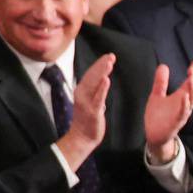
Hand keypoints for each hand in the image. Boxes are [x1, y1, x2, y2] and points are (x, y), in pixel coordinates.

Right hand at [56, 54, 112, 169]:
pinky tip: (106, 80)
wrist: (81, 137)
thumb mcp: (90, 100)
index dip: (99, 64)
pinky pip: (98, 99)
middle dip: (101, 65)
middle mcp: (82, 94)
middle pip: (92, 76)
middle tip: (111, 55)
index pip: (91, 74)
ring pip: (94, 84)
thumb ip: (96, 89)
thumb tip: (103, 78)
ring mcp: (87, 103)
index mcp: (82, 90)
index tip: (109, 55)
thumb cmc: (87, 119)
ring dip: (101, 72)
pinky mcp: (93, 112)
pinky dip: (102, 89)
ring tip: (109, 63)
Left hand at [143, 60, 192, 163]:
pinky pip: (183, 113)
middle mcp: (184, 104)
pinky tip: (184, 96)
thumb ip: (160, 82)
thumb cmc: (157, 117)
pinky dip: (185, 105)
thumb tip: (163, 65)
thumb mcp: (157, 96)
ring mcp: (181, 113)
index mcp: (181, 97)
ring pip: (192, 101)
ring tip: (191, 78)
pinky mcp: (176, 122)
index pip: (192, 83)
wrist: (153, 135)